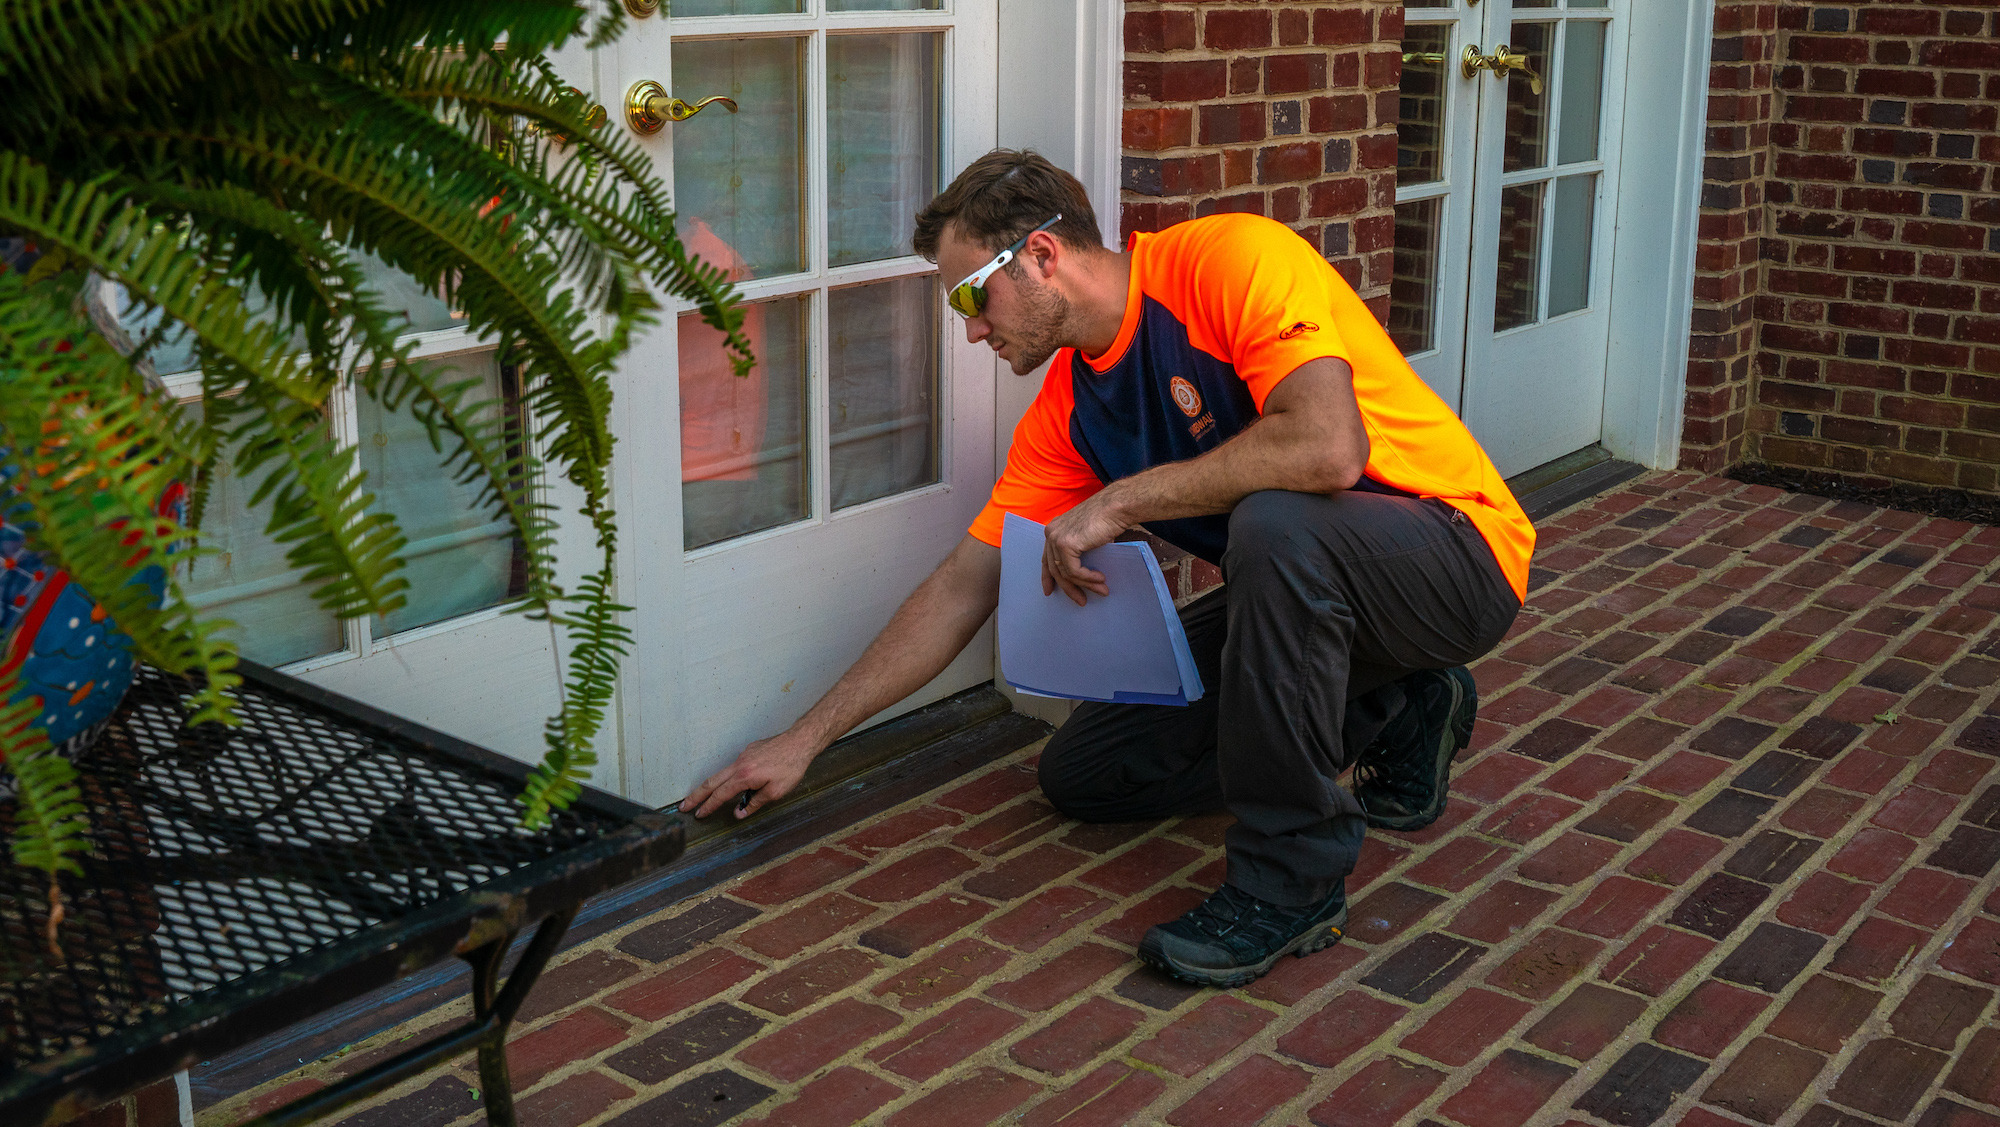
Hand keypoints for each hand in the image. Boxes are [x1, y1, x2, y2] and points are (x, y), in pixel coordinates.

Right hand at [681, 729, 815, 818]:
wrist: (799, 742)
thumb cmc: (791, 767)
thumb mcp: (776, 792)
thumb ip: (754, 803)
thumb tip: (738, 813)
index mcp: (744, 776)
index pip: (720, 794)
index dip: (708, 806)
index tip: (698, 814)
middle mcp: (739, 764)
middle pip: (712, 782)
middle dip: (696, 795)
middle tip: (684, 806)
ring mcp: (743, 755)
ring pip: (721, 773)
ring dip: (709, 786)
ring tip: (700, 797)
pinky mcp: (749, 751)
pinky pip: (733, 766)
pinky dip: (727, 777)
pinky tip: (732, 784)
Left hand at [1042, 493, 1126, 605]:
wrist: (1116, 507)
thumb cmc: (1107, 520)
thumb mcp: (1087, 537)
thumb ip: (1079, 552)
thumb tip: (1081, 575)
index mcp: (1054, 530)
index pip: (1046, 558)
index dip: (1048, 577)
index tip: (1049, 592)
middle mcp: (1051, 533)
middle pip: (1055, 569)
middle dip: (1069, 588)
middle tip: (1081, 601)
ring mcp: (1056, 538)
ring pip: (1066, 573)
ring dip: (1085, 585)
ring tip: (1102, 591)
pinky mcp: (1066, 544)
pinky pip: (1074, 571)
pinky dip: (1088, 578)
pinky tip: (1100, 579)